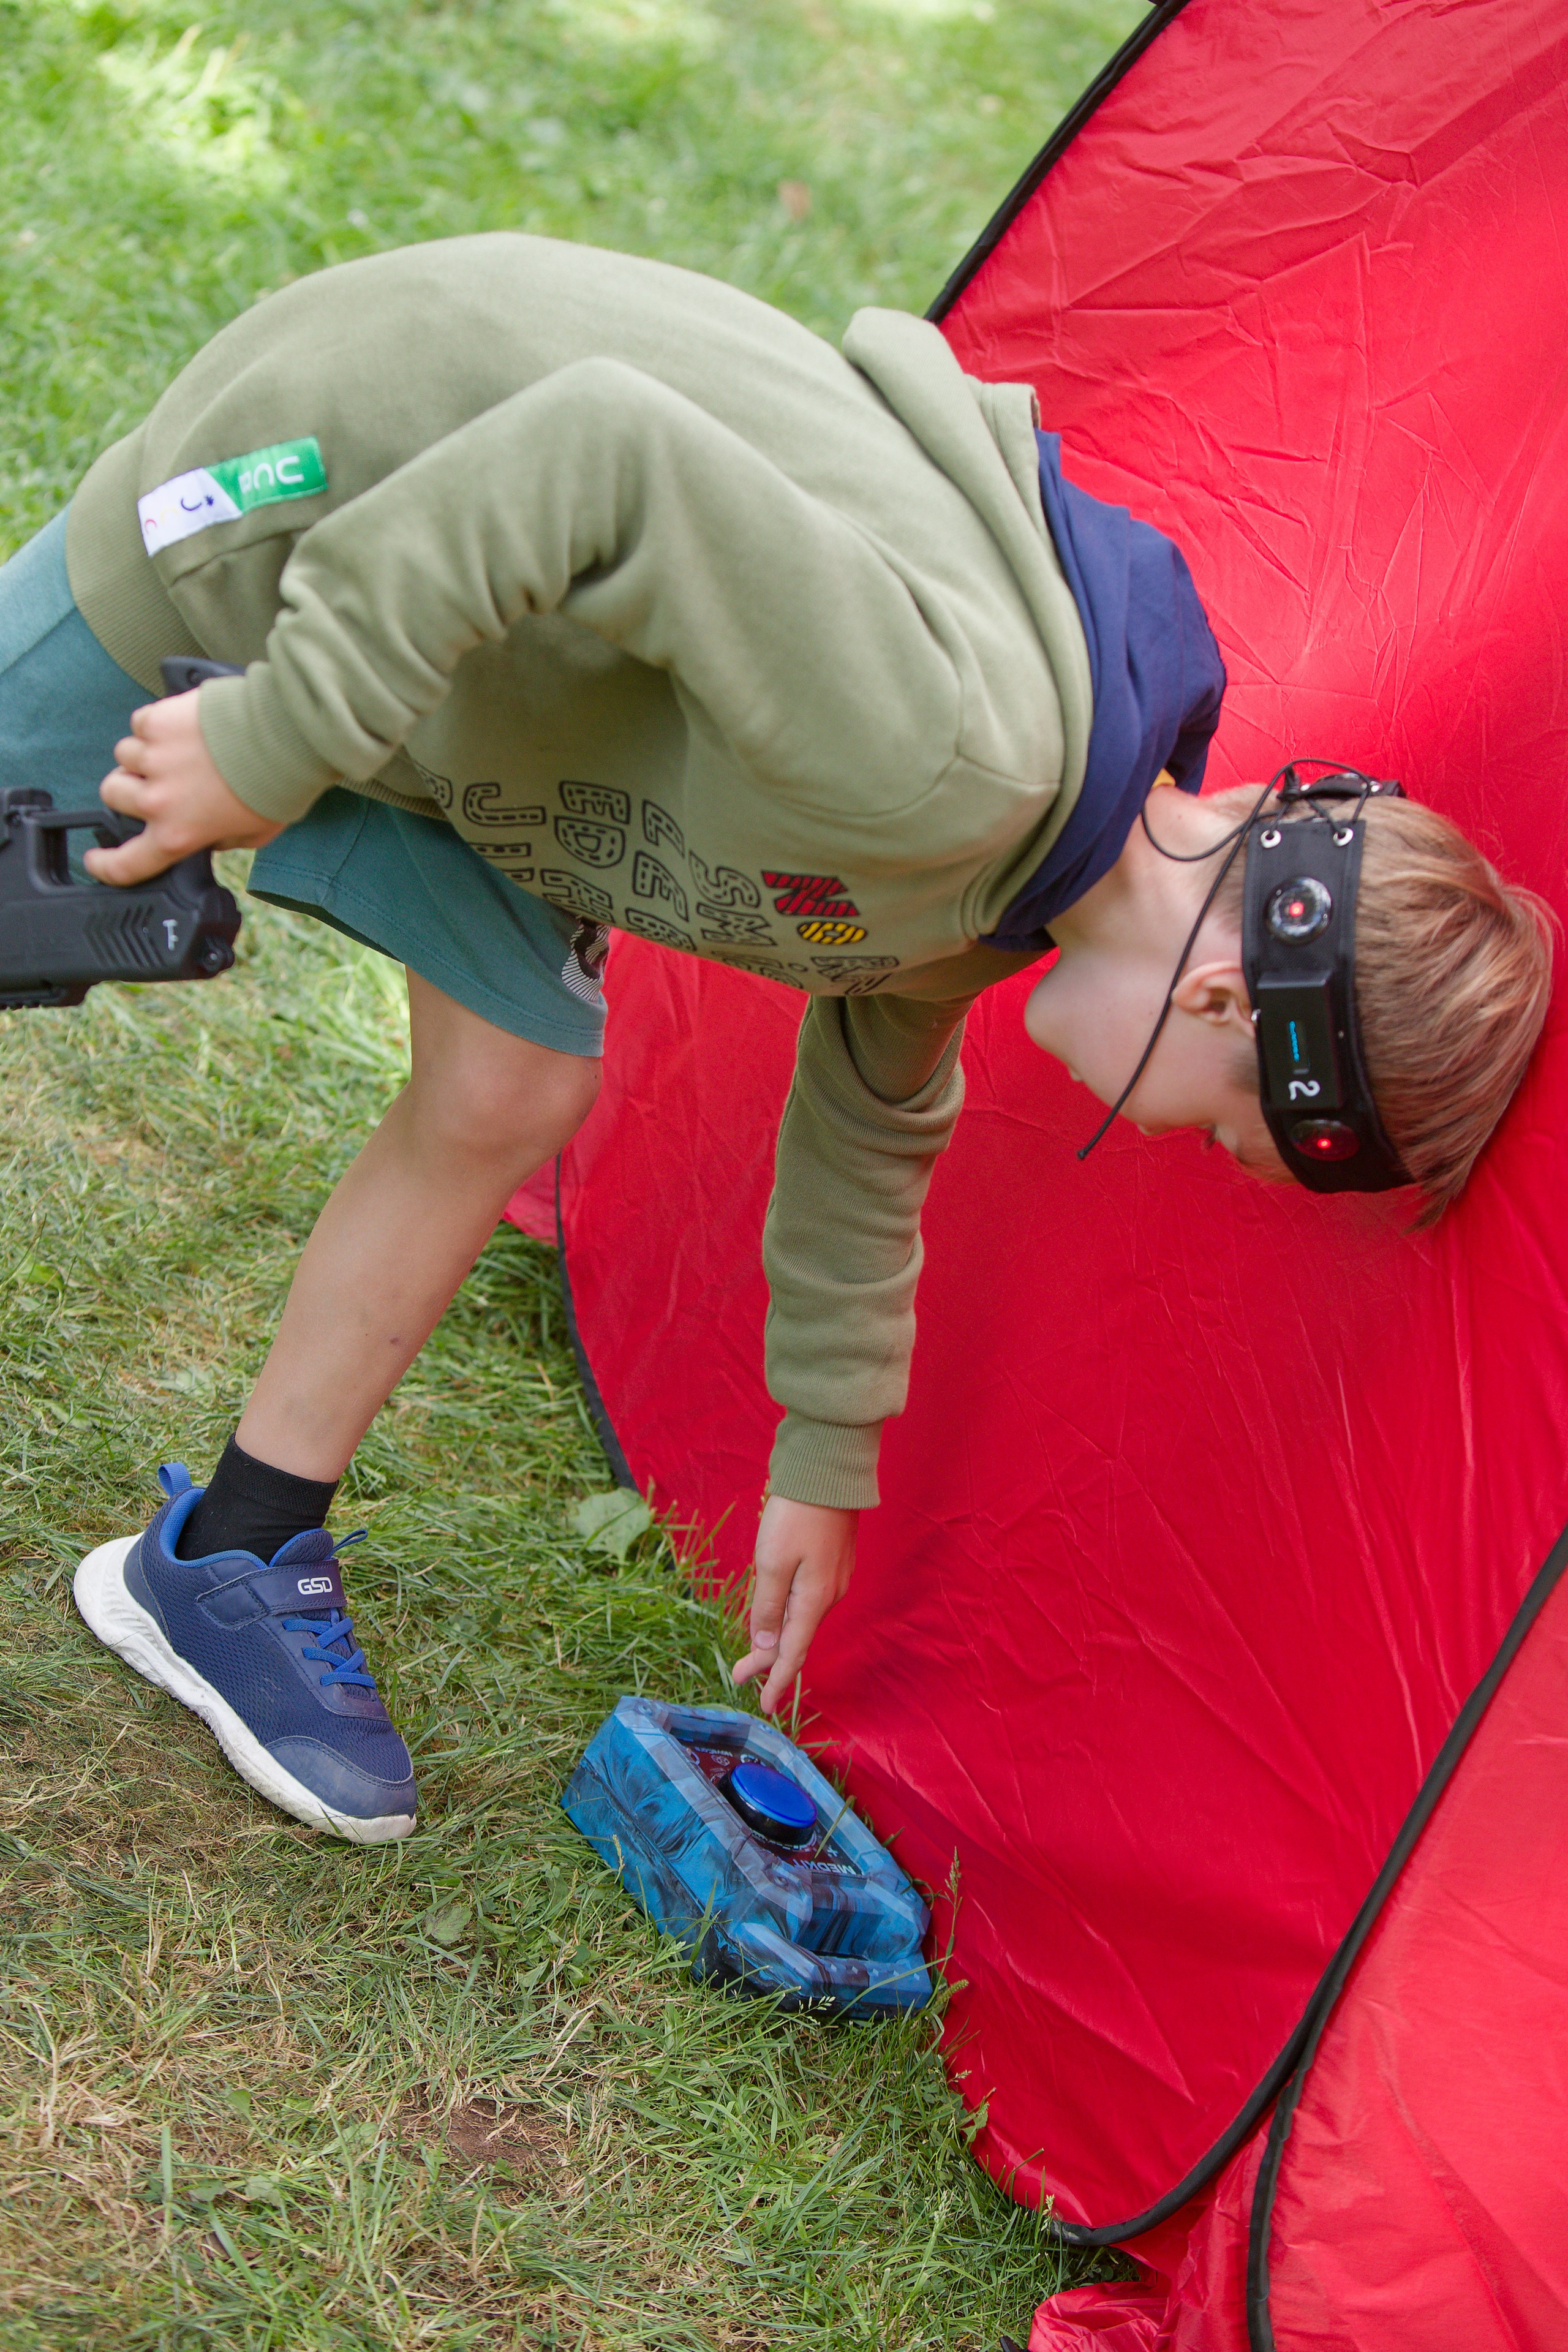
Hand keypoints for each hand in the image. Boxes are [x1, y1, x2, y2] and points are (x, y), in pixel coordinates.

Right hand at [84, 690, 280, 885]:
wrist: (282, 739)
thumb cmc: (276, 787)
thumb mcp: (253, 836)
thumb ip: (219, 841)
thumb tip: (207, 836)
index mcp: (176, 835)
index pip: (126, 863)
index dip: (106, 865)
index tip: (97, 860)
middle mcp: (156, 800)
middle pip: (113, 795)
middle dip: (129, 789)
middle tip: (155, 783)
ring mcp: (152, 758)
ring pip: (124, 756)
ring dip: (143, 755)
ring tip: (178, 751)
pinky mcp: (157, 721)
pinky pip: (140, 724)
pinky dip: (155, 726)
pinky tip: (183, 728)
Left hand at [731, 1496, 856, 1715]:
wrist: (828, 1472)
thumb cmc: (795, 1515)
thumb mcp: (771, 1563)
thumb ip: (768, 1607)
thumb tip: (766, 1645)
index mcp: (814, 1600)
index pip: (793, 1653)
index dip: (777, 1681)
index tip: (765, 1706)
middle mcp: (829, 1595)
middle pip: (796, 1638)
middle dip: (768, 1660)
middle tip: (739, 1675)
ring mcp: (834, 1578)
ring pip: (802, 1618)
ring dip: (777, 1636)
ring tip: (751, 1652)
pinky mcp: (832, 1561)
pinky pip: (807, 1600)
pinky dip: (789, 1614)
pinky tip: (775, 1614)